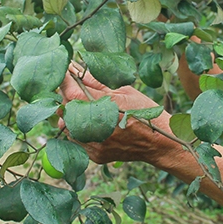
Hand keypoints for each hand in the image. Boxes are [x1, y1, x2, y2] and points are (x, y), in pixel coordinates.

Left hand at [59, 64, 175, 164]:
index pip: (69, 90)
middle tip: (81, 90)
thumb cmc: (144, 112)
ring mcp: (92, 143)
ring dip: (73, 115)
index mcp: (102, 106)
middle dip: (69, 97)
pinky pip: (76, 139)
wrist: (158, 143)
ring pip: (67, 125)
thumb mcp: (123, 90)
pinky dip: (80, 130)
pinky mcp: (93, 155)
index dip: (64, 80)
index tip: (64, 72)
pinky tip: (96, 125)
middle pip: (65, 108)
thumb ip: (96, 81)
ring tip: (90, 109)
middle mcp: (94, 127)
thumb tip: (75, 68)